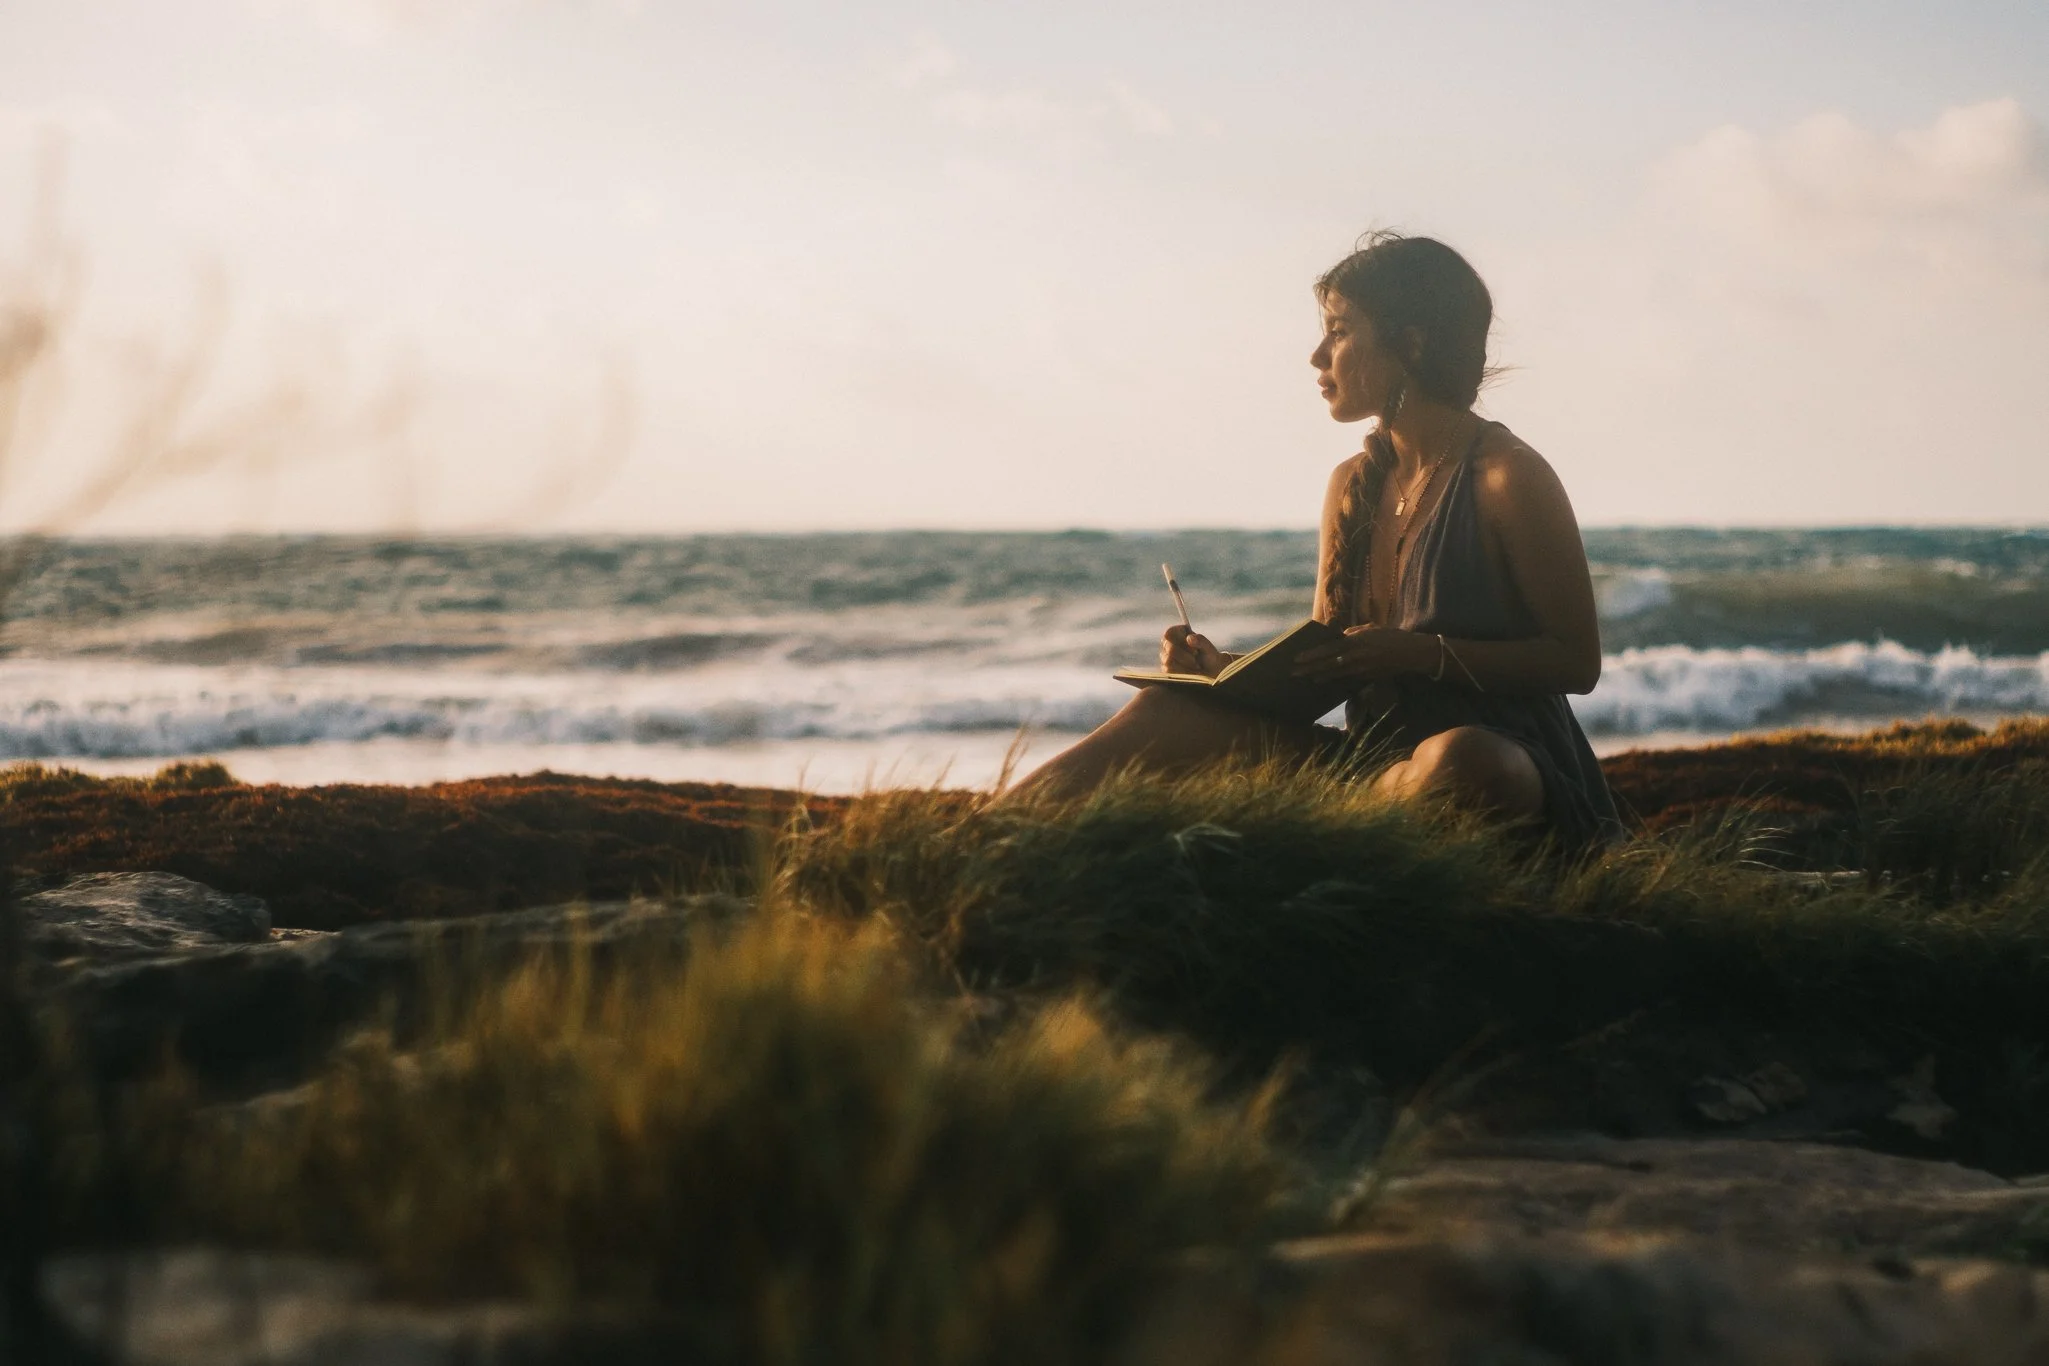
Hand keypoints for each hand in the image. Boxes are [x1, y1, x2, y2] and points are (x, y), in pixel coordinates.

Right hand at [1161, 624, 1227, 676]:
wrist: (1211, 672)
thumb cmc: (1208, 656)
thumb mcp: (1208, 648)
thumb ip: (1201, 641)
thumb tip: (1189, 638)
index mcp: (1177, 632)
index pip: (1169, 633)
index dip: (1181, 640)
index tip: (1194, 648)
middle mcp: (1168, 643)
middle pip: (1170, 649)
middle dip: (1186, 656)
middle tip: (1197, 658)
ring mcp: (1165, 657)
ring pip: (1169, 661)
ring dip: (1186, 665)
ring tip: (1196, 665)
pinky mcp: (1166, 669)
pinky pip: (1170, 671)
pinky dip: (1183, 672)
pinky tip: (1191, 672)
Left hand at [1292, 625, 1431, 683]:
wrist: (1411, 653)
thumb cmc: (1391, 636)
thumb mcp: (1371, 628)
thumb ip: (1353, 632)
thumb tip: (1339, 637)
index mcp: (1355, 641)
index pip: (1327, 650)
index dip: (1311, 655)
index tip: (1296, 658)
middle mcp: (1356, 656)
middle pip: (1327, 664)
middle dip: (1309, 669)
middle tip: (1293, 672)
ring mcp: (1361, 669)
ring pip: (1335, 674)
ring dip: (1319, 676)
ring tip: (1306, 678)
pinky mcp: (1367, 677)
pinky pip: (1346, 678)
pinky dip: (1334, 679)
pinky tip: (1324, 680)